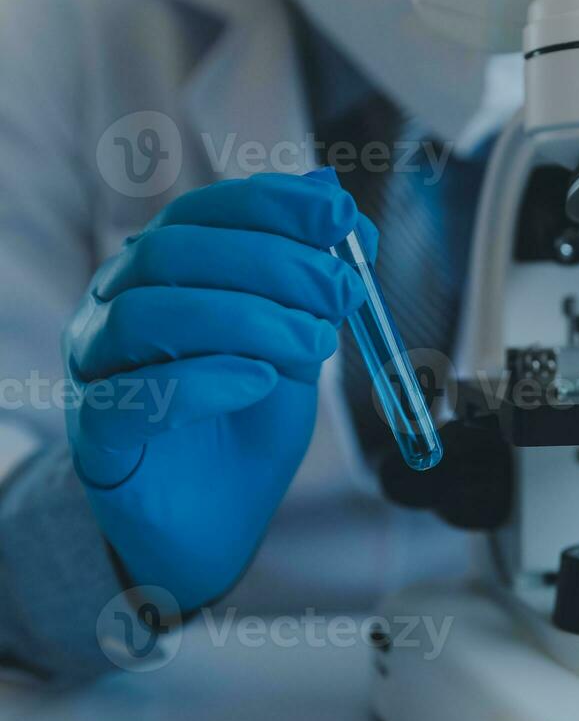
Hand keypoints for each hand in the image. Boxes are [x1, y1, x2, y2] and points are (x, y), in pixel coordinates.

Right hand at [63, 172, 375, 611]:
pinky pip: (132, 396)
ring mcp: (98, 367)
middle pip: (173, 251)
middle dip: (271, 263)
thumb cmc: (248, 425)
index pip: (204, 212)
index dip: (273, 205)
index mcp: (163, 274)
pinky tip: (258, 382)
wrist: (214, 523)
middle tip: (340, 292)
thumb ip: (308, 284)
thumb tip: (335, 197)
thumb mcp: (295, 348)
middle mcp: (116, 304)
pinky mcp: (96, 433)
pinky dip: (202, 380)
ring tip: (313, 346)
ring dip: (244, 319)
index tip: (341, 217)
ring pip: (147, 312)